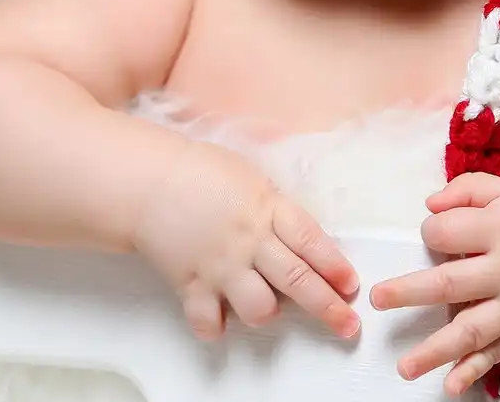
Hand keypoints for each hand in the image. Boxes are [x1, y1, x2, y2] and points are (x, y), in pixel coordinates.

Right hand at [130, 137, 362, 341]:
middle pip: (297, 280)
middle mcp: (248, 241)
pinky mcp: (191, 283)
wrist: (148, 180)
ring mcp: (220, 265)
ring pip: (258, 307)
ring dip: (269, 314)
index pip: (311, 242)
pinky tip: (221, 319)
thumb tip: (305, 238)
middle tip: (347, 325)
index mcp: (268, 209)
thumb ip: (278, 209)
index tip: (351, 285)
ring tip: (269, 308)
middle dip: (327, 307)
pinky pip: (207, 320)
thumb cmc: (201, 173)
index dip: (335, 266)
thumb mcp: (252, 178)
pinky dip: (216, 327)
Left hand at [368, 173, 499, 396]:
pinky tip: (451, 385)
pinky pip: (497, 354)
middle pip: (451, 283)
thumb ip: (469, 190)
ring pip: (471, 330)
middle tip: (378, 298)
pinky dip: (474, 371)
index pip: (448, 232)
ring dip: (435, 350)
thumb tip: (429, 206)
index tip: (435, 232)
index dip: (433, 231)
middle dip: (410, 292)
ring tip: (403, 367)